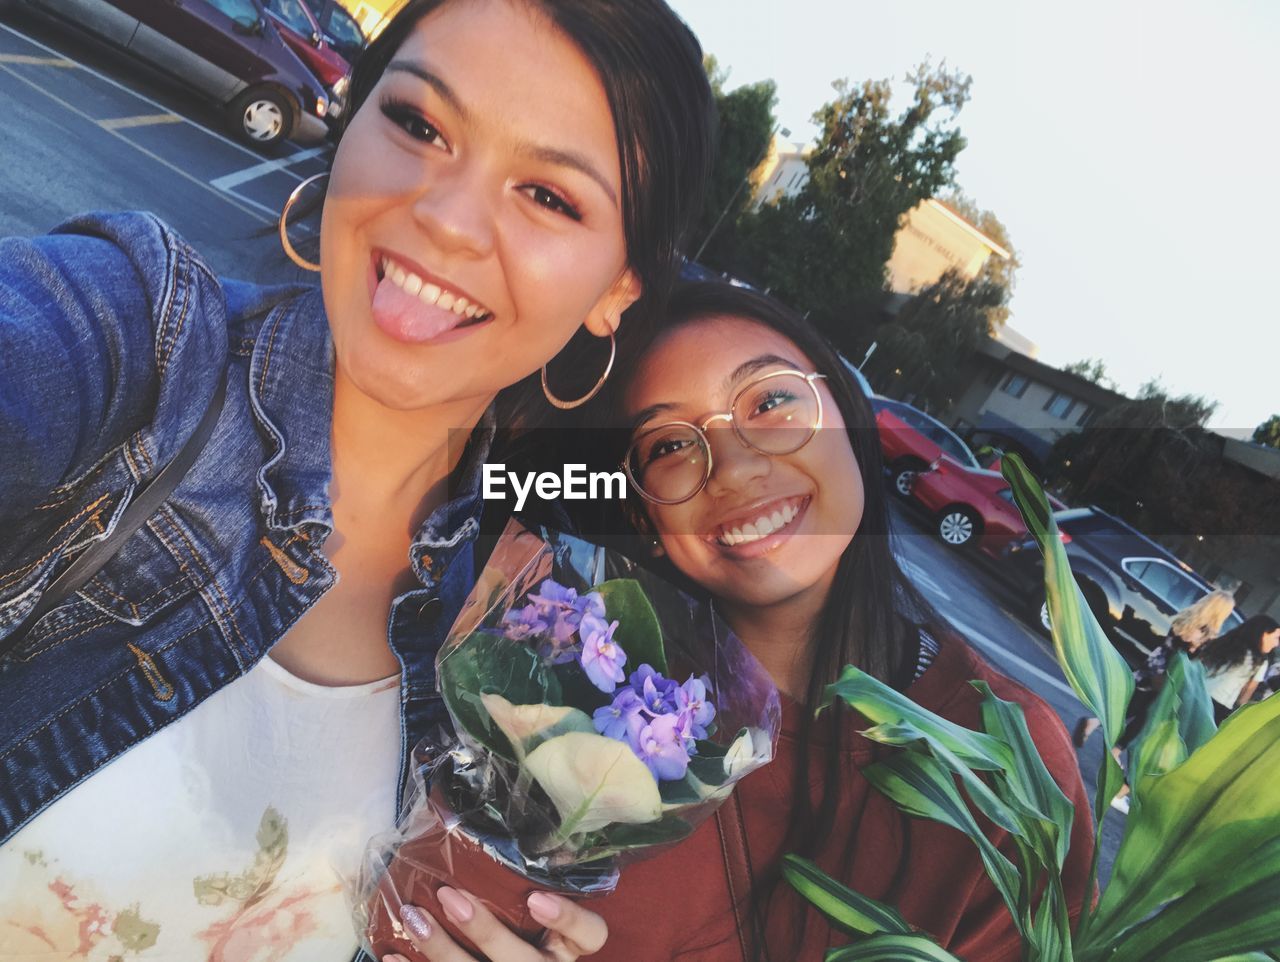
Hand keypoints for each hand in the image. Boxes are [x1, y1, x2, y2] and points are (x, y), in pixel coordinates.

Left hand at [385, 887, 607, 961]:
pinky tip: (391, 954)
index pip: (590, 934)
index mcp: (568, 948)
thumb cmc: (532, 936)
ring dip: (439, 948)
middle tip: (451, 896)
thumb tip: (526, 827)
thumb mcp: (547, 918)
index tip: (537, 897)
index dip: (567, 919)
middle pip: (522, 961)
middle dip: (484, 930)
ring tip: (412, 916)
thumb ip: (541, 885)